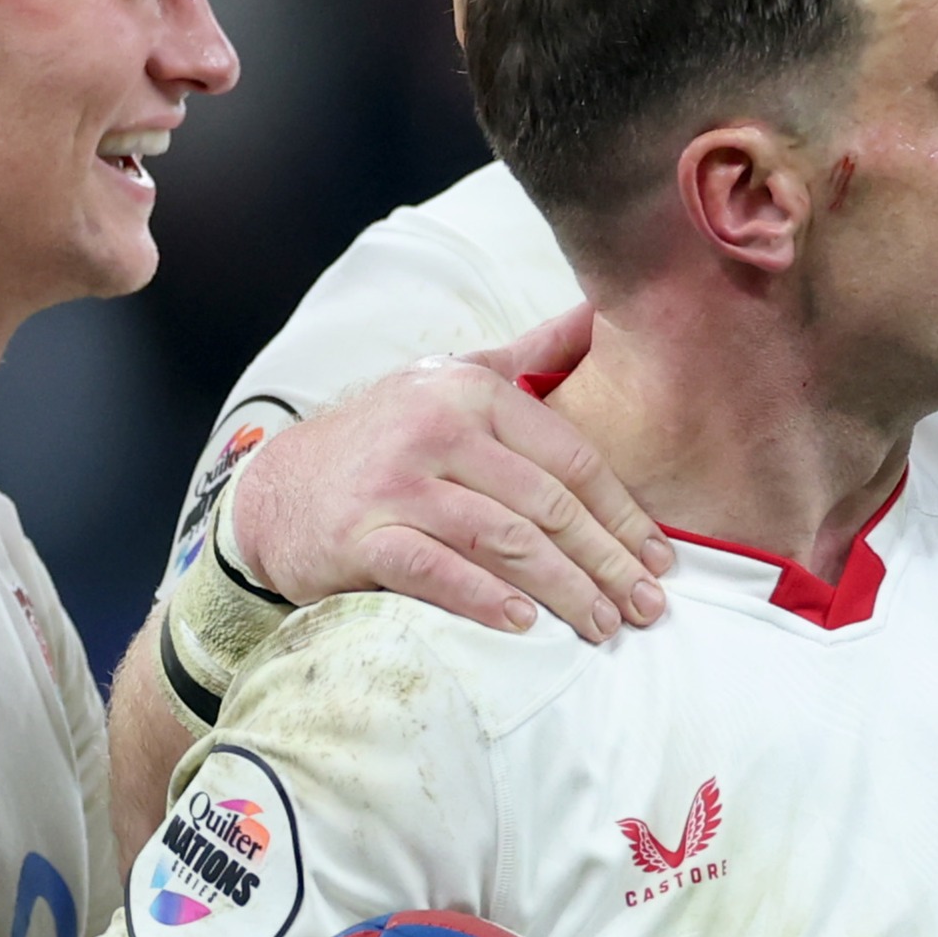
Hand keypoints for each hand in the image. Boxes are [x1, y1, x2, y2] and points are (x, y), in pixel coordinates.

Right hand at [228, 309, 673, 640]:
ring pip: (505, 540)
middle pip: (548, 504)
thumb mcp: (452, 381)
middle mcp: (437, 428)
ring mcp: (398, 483)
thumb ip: (529, 354)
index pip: (572, 458)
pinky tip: (526, 624)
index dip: (624, 514)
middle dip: (607, 561)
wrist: (276, 492)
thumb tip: (600, 311)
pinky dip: (486, 599)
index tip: (662, 558)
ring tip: (602, 625)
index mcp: (471, 391)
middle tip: (647, 607)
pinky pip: (438, 571)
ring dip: (564, 589)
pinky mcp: (362, 535)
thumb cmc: (384, 441)